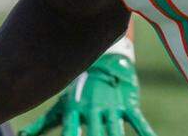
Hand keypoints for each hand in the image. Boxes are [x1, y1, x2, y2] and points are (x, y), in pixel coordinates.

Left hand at [19, 54, 154, 135]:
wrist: (102, 59)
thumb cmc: (77, 89)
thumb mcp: (60, 105)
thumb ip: (42, 124)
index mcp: (75, 110)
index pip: (69, 130)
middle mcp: (93, 108)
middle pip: (93, 133)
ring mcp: (111, 106)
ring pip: (114, 130)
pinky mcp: (128, 104)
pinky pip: (138, 121)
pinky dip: (145, 132)